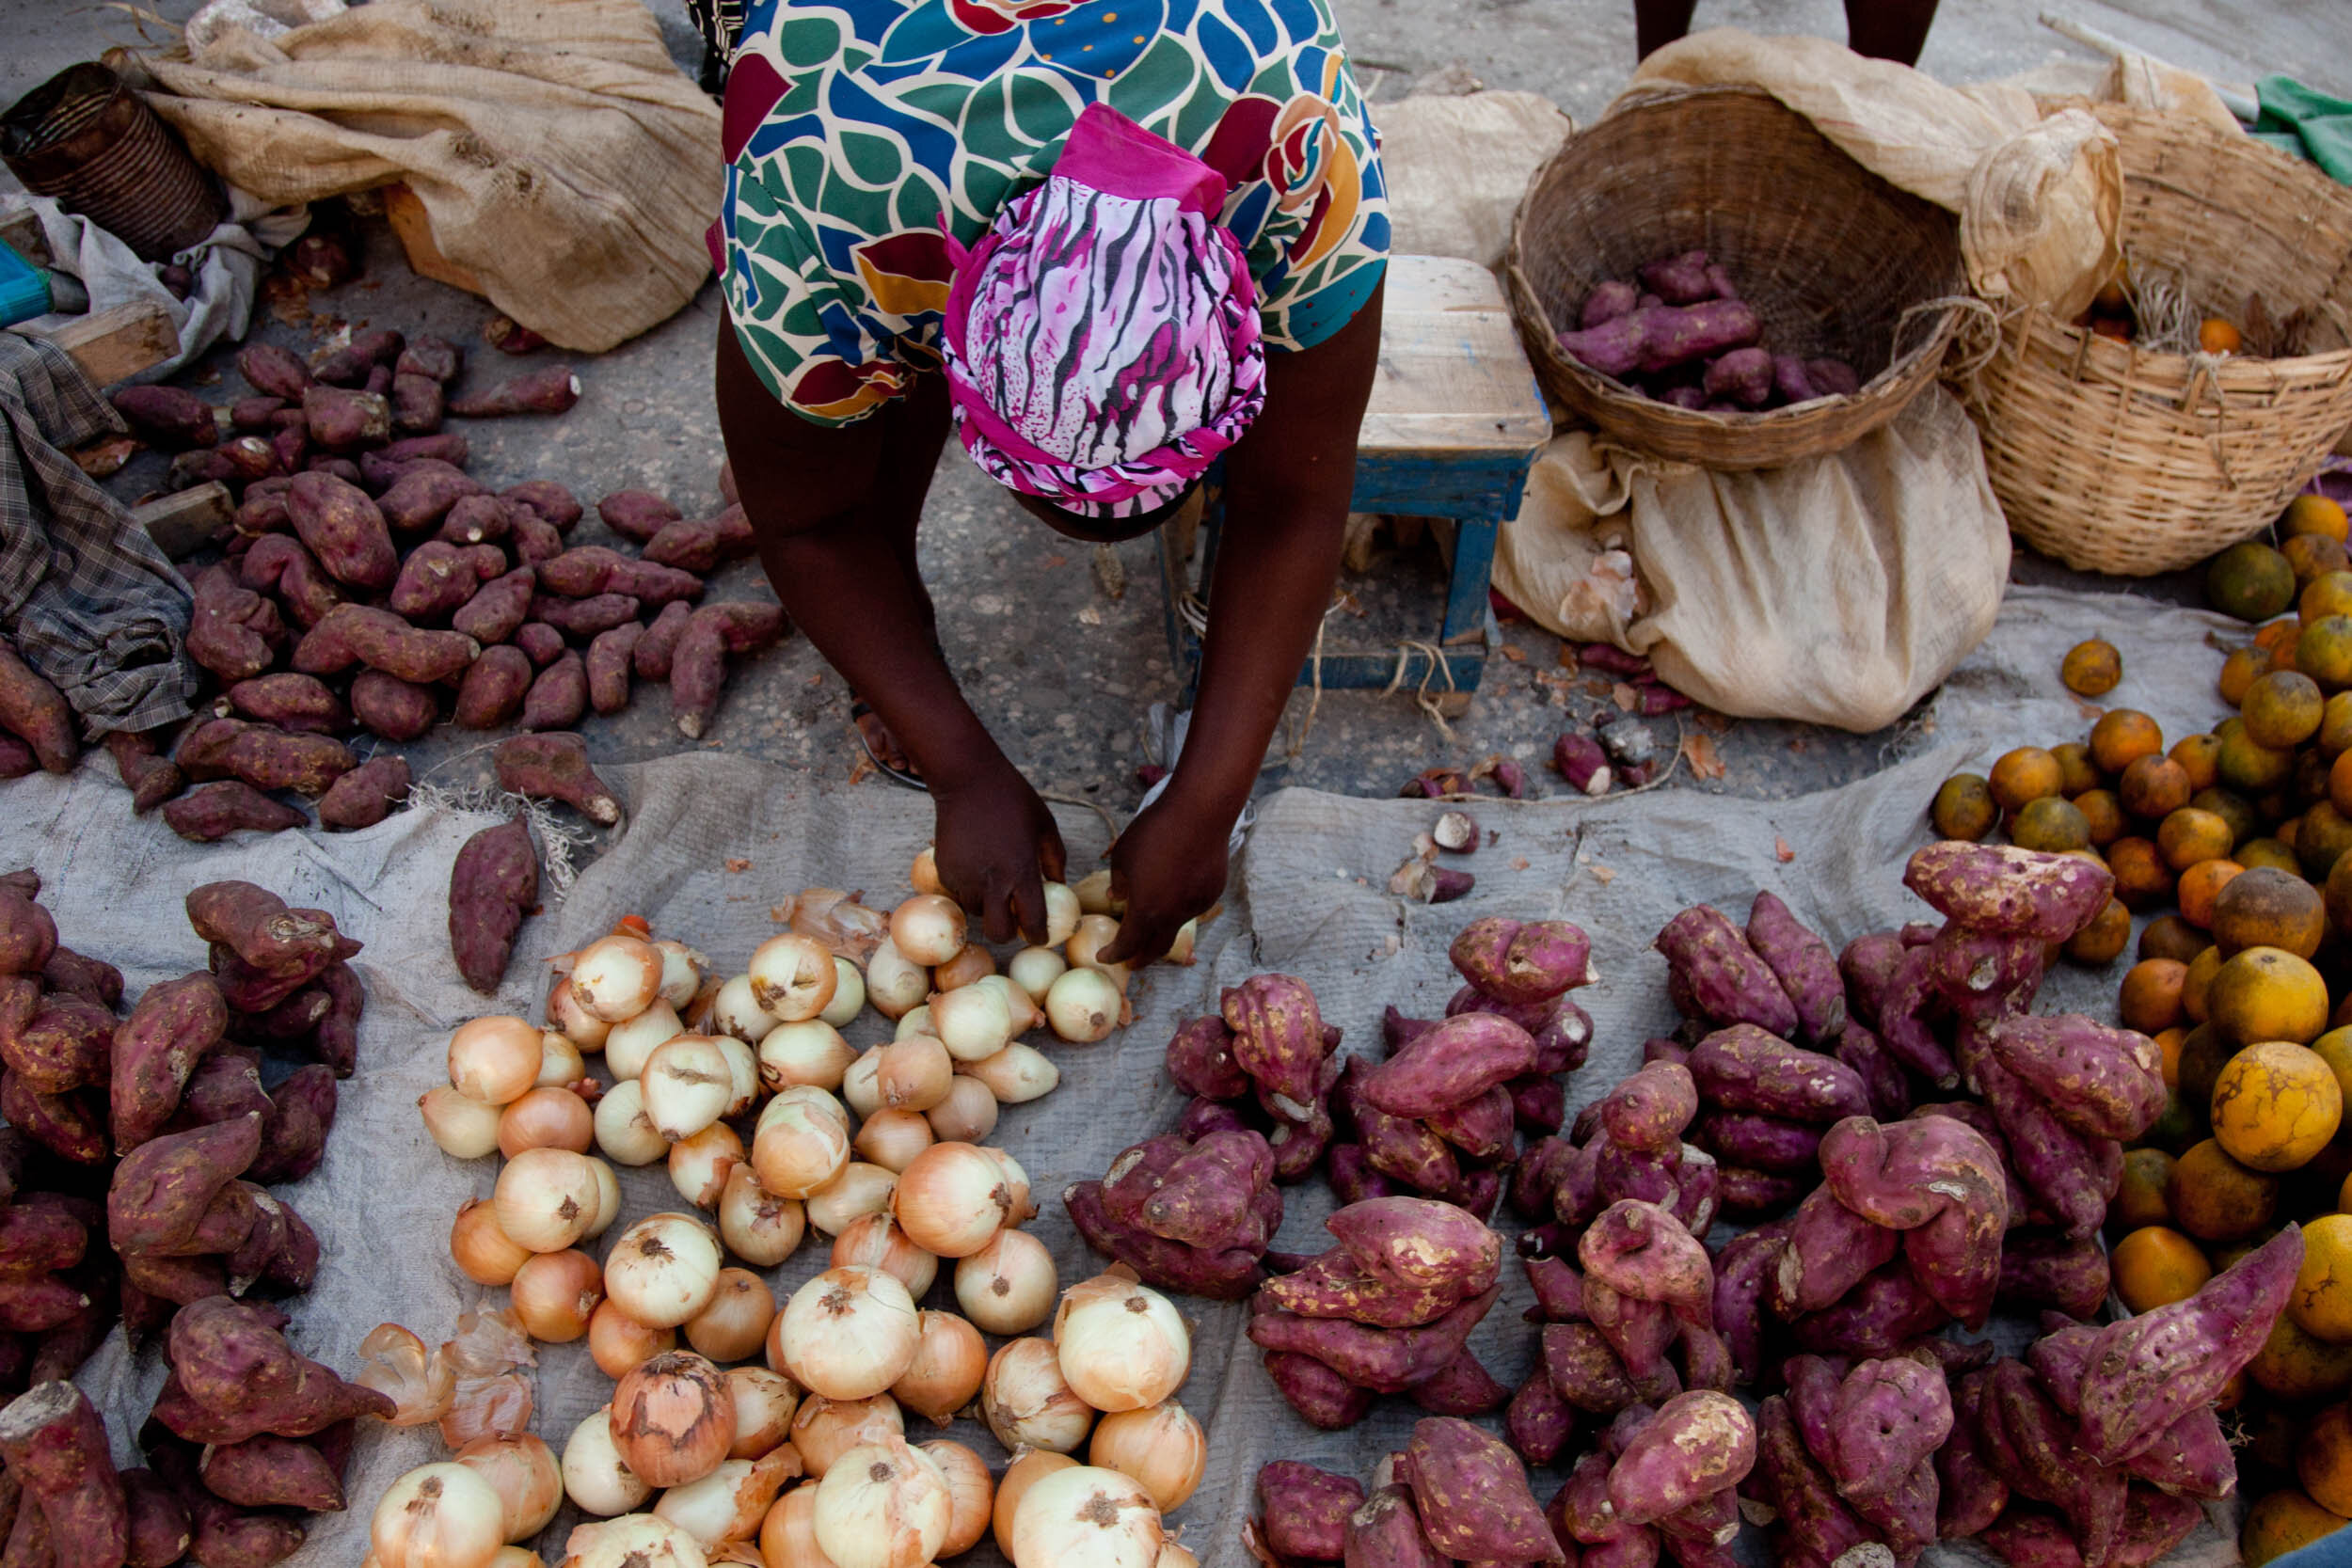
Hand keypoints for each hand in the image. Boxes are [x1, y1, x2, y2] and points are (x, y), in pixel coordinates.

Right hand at [930, 758, 1066, 943]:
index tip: (1040, 936)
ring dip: (988, 905)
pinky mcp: (945, 872)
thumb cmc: (1013, 799)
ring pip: (978, 912)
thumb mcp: (1045, 825)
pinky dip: (969, 888)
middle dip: (1008, 932)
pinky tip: (976, 864)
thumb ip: (1054, 860)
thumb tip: (1059, 886)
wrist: (967, 780)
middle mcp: (992, 881)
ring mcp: (965, 878)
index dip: (1039, 936)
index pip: (1032, 922)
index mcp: (1021, 871)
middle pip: (999, 933)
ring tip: (994, 879)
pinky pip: (959, 893)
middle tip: (1014, 919)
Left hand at [1100, 791, 1230, 966]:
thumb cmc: (1154, 831)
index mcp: (1146, 909)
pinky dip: (1179, 905)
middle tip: (1130, 961)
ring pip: (1175, 924)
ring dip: (1160, 927)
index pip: (1128, 945)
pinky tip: (1174, 888)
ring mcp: (1196, 905)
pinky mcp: (1212, 892)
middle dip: (1141, 959)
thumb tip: (1116, 898)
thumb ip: (1118, 883)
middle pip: (1156, 949)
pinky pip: (1192, 906)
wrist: (1199, 812)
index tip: (1104, 955)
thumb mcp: (1123, 856)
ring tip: (1151, 918)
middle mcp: (1174, 915)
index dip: (1114, 954)